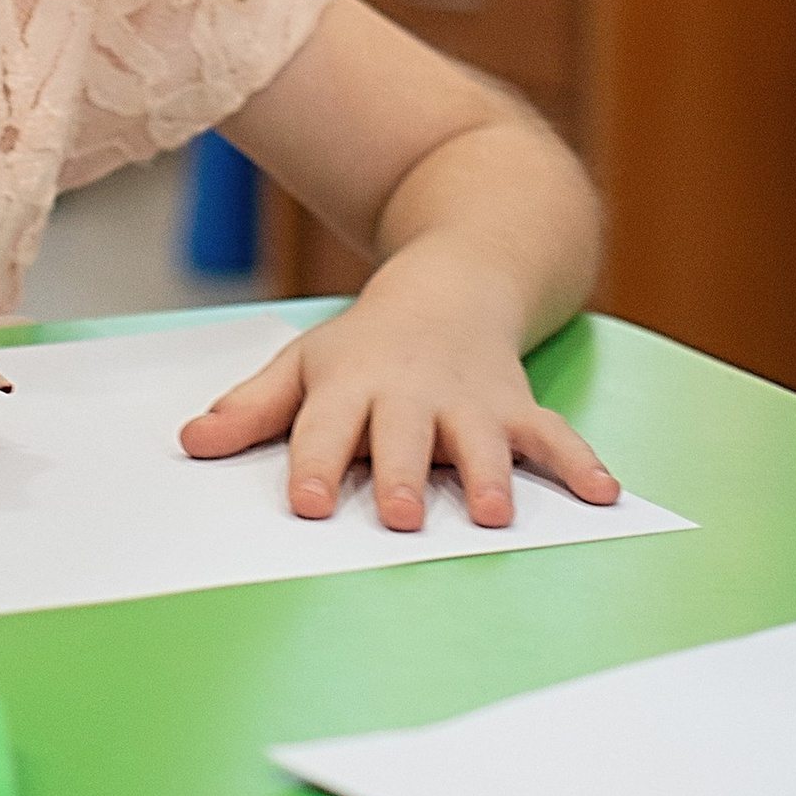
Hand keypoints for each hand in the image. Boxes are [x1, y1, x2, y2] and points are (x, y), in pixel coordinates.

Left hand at [178, 246, 618, 528]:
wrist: (452, 280)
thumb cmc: (366, 344)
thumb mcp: (304, 364)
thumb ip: (252, 410)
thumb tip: (191, 442)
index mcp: (350, 385)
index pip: (323, 429)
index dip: (311, 465)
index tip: (302, 503)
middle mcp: (411, 394)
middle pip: (403, 436)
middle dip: (403, 473)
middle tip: (400, 515)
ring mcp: (470, 400)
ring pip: (481, 437)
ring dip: (489, 473)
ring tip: (494, 514)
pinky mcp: (517, 406)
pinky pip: (553, 435)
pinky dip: (580, 463)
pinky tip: (604, 494)